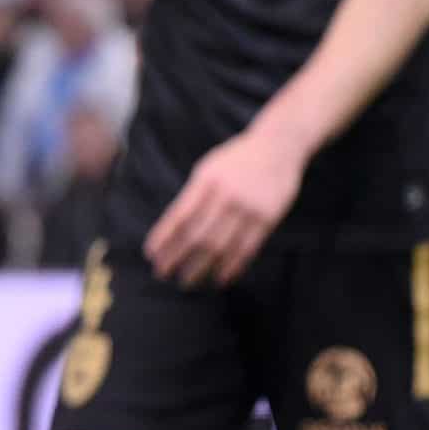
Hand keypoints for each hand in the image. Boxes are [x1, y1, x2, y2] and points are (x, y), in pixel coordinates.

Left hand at [144, 124, 307, 287]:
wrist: (277, 147)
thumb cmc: (235, 160)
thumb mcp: (208, 169)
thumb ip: (192, 196)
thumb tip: (171, 231)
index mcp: (206, 181)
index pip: (179, 216)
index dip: (163, 238)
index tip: (151, 255)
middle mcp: (226, 195)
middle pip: (197, 235)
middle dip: (177, 258)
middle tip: (163, 274)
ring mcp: (248, 208)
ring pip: (220, 246)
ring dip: (201, 268)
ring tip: (187, 282)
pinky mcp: (267, 218)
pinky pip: (247, 249)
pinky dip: (231, 266)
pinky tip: (220, 278)